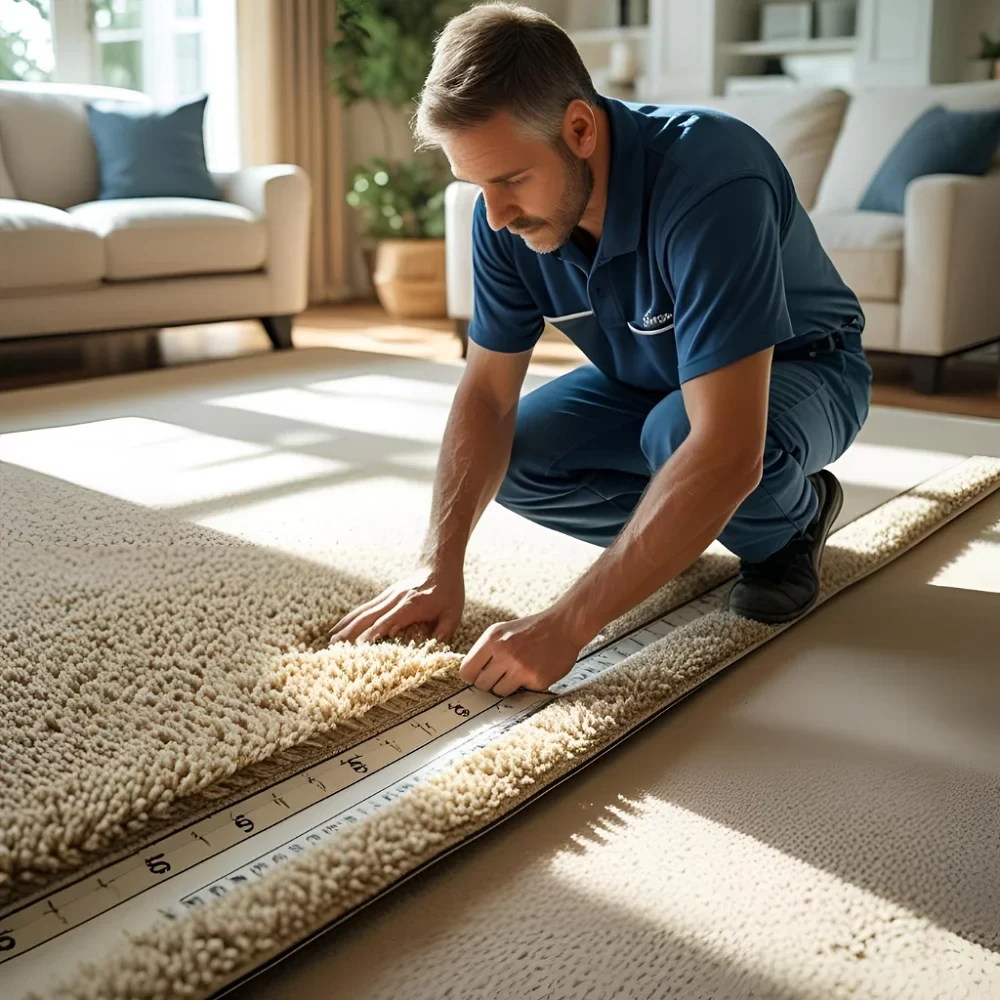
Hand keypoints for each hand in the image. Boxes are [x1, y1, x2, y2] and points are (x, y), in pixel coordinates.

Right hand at [329, 565, 464, 644]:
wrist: (440, 564)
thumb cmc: (448, 591)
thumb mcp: (453, 614)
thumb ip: (442, 633)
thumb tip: (432, 652)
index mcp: (411, 606)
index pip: (387, 622)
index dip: (372, 635)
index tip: (357, 647)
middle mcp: (395, 600)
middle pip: (369, 617)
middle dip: (351, 633)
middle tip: (335, 648)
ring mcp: (388, 596)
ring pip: (363, 611)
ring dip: (346, 625)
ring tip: (330, 640)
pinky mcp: (385, 595)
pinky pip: (364, 607)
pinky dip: (350, 617)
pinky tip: (339, 627)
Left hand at [459, 609, 584, 696]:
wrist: (563, 626)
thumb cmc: (530, 630)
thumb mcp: (502, 631)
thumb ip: (485, 651)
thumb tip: (469, 676)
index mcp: (492, 639)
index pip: (466, 671)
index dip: (472, 676)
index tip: (480, 675)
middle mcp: (504, 653)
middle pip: (481, 685)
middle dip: (489, 682)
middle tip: (502, 673)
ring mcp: (520, 668)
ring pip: (498, 692)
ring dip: (506, 686)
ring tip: (518, 672)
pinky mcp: (536, 680)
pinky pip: (520, 692)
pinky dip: (525, 685)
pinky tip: (534, 671)